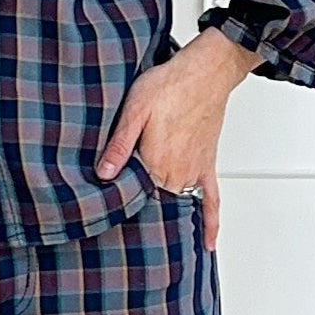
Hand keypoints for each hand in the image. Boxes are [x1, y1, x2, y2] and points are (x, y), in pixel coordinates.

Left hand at [95, 26, 255, 251]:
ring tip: (149, 236)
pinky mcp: (208, 166)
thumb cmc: (170, 85)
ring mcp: (194, 172)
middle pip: (153, 200)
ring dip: (167, 217)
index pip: (132, 194)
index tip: (103, 211)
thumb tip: (102, 174)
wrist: (206, 71)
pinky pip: (212, 200)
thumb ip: (119, 145)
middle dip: (139, 207)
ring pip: (177, 203)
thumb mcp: (134, 109)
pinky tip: (208, 242)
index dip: (118, 198)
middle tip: (121, 224)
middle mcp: (177, 174)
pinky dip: (211, 222)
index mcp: (156, 164)